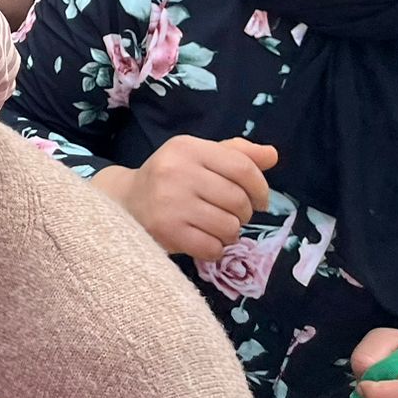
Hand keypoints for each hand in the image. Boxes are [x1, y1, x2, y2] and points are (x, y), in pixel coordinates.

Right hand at [96, 135, 277, 260]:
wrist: (125, 202)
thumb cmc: (171, 178)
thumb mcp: (199, 157)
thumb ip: (236, 154)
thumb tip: (272, 155)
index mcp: (187, 147)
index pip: (242, 167)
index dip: (260, 187)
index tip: (259, 200)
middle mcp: (176, 171)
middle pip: (239, 200)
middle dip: (242, 213)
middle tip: (229, 214)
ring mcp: (170, 202)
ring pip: (229, 227)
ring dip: (228, 232)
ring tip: (213, 226)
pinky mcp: (166, 230)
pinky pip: (213, 248)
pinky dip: (214, 249)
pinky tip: (202, 239)